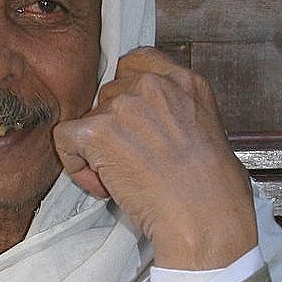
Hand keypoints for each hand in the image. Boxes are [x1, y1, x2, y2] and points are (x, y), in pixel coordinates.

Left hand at [53, 48, 257, 269]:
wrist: (204, 218)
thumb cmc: (216, 192)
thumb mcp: (212, 133)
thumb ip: (180, 115)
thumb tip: (161, 128)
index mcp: (186, 83)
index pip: (137, 63)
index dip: (127, 91)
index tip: (131, 120)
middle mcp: (152, 86)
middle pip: (109, 94)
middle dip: (113, 127)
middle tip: (130, 162)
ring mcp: (123, 106)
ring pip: (88, 119)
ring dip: (97, 151)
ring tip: (122, 181)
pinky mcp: (97, 132)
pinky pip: (65, 139)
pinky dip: (75, 165)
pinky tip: (103, 186)